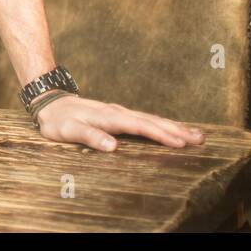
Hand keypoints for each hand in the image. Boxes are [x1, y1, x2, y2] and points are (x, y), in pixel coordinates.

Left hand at [34, 94, 204, 150]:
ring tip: (197, 135)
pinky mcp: (119, 115)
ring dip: (174, 127)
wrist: (50, 103)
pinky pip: (145, 120)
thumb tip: (113, 147)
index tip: (181, 143)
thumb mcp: (69, 130)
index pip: (140, 127)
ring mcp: (119, 112)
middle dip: (177, 130)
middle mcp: (118, 113)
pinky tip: (173, 129)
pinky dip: (162, 124)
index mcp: (109, 117)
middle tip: (201, 140)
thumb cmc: (58, 121)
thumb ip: (90, 137)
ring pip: (151, 119)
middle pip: (152, 121)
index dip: (160, 135)